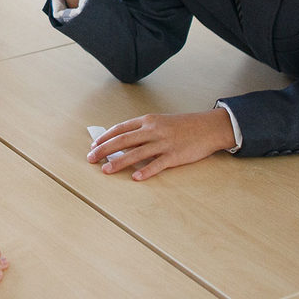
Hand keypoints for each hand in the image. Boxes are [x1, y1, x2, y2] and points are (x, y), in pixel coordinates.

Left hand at [87, 109, 236, 180]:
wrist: (208, 127)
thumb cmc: (183, 125)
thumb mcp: (160, 121)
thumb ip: (143, 129)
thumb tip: (123, 140)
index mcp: (148, 120)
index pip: (120, 129)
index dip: (105, 138)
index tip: (93, 145)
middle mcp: (153, 130)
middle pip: (123, 140)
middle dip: (104, 150)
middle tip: (91, 158)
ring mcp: (163, 143)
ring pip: (136, 153)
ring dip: (118, 162)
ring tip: (105, 170)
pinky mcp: (174, 155)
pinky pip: (157, 164)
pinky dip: (145, 171)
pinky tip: (135, 178)